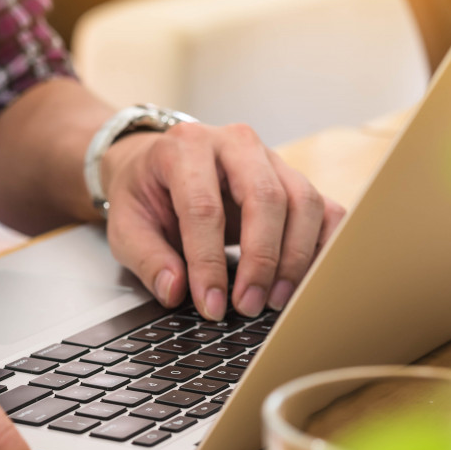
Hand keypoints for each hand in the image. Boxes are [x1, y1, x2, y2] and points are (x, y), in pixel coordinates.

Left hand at [102, 123, 345, 319]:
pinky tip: (304, 283)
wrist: (158, 166)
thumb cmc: (145, 194)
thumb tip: (175, 291)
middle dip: (261, 260)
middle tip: (249, 306)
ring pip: (304, 202)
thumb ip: (147, 259)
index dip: (208, 262)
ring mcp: (271, 159)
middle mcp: (235, 143)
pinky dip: (322, 249)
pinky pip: (325, 211)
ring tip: (274, 301)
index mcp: (185, 147)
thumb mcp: (125, 226)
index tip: (211, 305)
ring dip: (295, 259)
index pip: (204, 207)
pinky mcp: (294, 180)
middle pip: (266, 197)